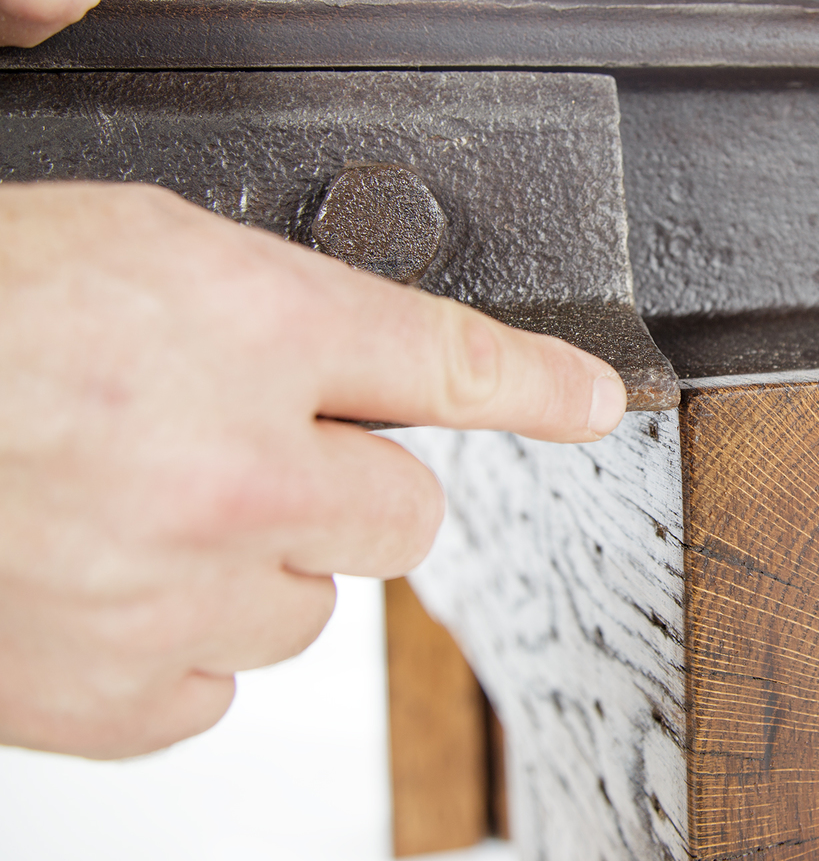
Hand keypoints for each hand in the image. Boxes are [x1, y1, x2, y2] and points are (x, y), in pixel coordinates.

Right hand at [0, 182, 626, 757]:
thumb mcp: (144, 252)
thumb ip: (280, 309)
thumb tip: (376, 366)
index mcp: (244, 327)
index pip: (450, 360)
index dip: (540, 387)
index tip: (594, 402)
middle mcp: (229, 470)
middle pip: (401, 518)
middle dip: (347, 489)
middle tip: (249, 457)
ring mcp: (171, 593)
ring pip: (304, 610)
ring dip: (251, 567)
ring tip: (139, 511)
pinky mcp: (107, 692)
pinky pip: (210, 688)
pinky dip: (171, 645)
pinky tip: (98, 582)